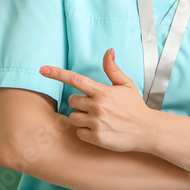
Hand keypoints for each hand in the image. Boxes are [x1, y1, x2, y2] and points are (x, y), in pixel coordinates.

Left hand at [39, 48, 156, 152]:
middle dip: (79, 103)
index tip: (42, 69)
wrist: (147, 131)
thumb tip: (108, 51)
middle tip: (94, 106)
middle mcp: (98, 106)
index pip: (75, 79)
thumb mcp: (126, 85)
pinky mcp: (96, 138)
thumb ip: (113, 69)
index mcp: (103, 92)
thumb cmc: (135, 107)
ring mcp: (96, 123)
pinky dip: (85, 132)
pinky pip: (79, 132)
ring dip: (81, 117)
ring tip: (98, 119)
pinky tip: (99, 130)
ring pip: (73, 117)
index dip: (57, 74)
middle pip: (72, 101)